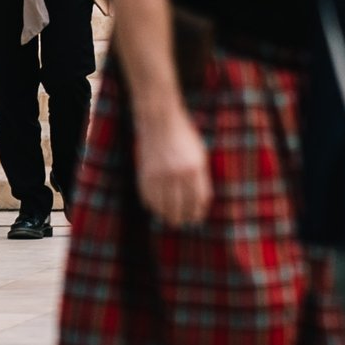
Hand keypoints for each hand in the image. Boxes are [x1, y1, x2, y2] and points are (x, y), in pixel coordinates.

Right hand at [135, 106, 211, 225]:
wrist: (160, 122)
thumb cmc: (184, 137)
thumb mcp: (199, 154)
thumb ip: (200, 177)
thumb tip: (199, 202)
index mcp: (195, 169)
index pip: (199, 200)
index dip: (198, 213)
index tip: (197, 218)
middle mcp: (178, 175)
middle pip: (180, 208)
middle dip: (183, 219)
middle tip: (183, 223)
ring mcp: (160, 176)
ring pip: (163, 207)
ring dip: (167, 216)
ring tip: (170, 219)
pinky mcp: (145, 175)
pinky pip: (148, 199)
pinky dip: (153, 206)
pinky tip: (156, 207)